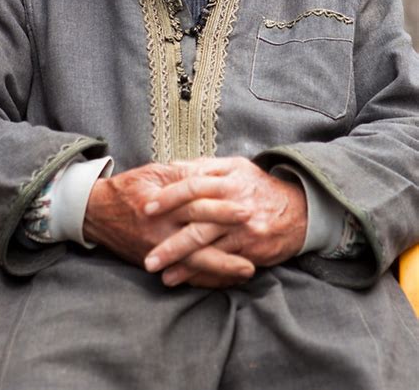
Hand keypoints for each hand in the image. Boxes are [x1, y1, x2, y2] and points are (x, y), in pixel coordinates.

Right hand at [83, 162, 254, 285]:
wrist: (95, 213)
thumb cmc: (128, 188)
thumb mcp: (153, 172)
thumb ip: (182, 174)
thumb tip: (212, 174)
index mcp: (160, 202)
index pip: (195, 204)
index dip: (222, 207)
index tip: (247, 207)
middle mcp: (158, 228)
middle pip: (198, 235)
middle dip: (228, 238)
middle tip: (256, 238)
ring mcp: (155, 249)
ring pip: (193, 262)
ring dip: (222, 267)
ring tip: (248, 269)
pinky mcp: (152, 262)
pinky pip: (182, 274)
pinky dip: (204, 279)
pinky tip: (225, 280)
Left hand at [143, 157, 306, 285]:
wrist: (300, 210)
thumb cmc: (259, 186)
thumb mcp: (235, 167)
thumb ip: (204, 167)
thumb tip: (172, 166)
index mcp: (229, 181)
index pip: (193, 186)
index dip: (168, 197)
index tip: (146, 209)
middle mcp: (236, 205)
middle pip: (198, 224)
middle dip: (171, 242)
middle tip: (148, 256)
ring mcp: (244, 230)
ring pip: (209, 248)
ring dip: (183, 263)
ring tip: (160, 273)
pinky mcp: (252, 250)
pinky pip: (223, 264)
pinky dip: (203, 273)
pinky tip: (185, 279)